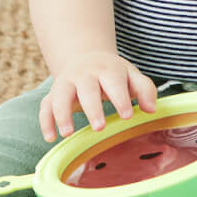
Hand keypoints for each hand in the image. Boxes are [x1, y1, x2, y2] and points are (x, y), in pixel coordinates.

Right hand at [39, 51, 156, 139]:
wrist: (86, 58)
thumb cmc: (113, 74)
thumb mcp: (131, 75)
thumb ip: (145, 89)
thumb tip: (150, 109)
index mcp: (108, 69)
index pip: (114, 81)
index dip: (120, 98)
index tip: (127, 116)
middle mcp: (85, 74)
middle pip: (86, 88)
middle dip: (92, 108)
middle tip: (100, 128)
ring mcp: (67, 82)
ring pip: (60, 95)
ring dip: (62, 113)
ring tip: (68, 133)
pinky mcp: (53, 93)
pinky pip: (45, 106)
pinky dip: (45, 121)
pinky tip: (50, 138)